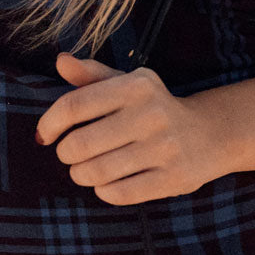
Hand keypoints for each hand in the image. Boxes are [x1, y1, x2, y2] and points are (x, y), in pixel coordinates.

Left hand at [34, 51, 215, 202]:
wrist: (209, 134)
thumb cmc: (153, 107)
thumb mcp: (127, 84)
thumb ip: (91, 75)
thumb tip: (61, 61)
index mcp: (136, 86)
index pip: (74, 106)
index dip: (50, 123)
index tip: (44, 135)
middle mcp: (152, 114)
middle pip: (80, 144)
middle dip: (66, 154)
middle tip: (70, 155)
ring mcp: (165, 148)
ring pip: (97, 172)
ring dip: (80, 175)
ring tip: (83, 171)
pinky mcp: (174, 178)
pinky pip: (120, 194)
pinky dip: (103, 191)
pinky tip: (105, 184)